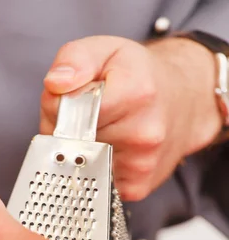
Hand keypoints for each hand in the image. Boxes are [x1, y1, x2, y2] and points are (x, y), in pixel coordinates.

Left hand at [41, 36, 221, 200]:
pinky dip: (92, 169)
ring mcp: (140, 166)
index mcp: (136, 94)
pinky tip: (109, 151)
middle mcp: (143, 134)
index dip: (61, 105)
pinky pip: (93, 182)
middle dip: (67, 130)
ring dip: (78, 152)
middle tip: (88, 115)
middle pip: (72, 141)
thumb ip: (75, 59)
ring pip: (79, 165)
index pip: (71, 111)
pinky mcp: (135, 189)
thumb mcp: (107, 50)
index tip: (74, 97)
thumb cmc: (140, 76)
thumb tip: (56, 83)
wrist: (184, 102)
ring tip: (101, 131)